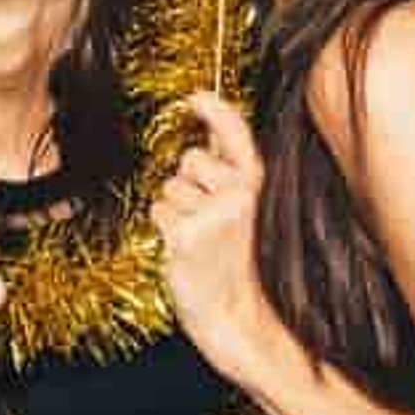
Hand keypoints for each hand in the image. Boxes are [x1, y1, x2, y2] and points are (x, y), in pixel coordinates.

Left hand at [152, 93, 276, 368]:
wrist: (237, 317)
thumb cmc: (233, 262)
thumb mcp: (240, 210)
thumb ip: (226, 169)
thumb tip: (207, 127)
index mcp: (254, 183)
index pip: (235, 132)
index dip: (214, 109)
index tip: (195, 97)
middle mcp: (239, 193)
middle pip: (189, 159)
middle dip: (187, 183)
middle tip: (206, 220)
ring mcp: (214, 214)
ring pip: (169, 188)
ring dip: (175, 211)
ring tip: (199, 240)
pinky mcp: (188, 235)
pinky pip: (159, 211)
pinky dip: (164, 230)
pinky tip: (186, 251)